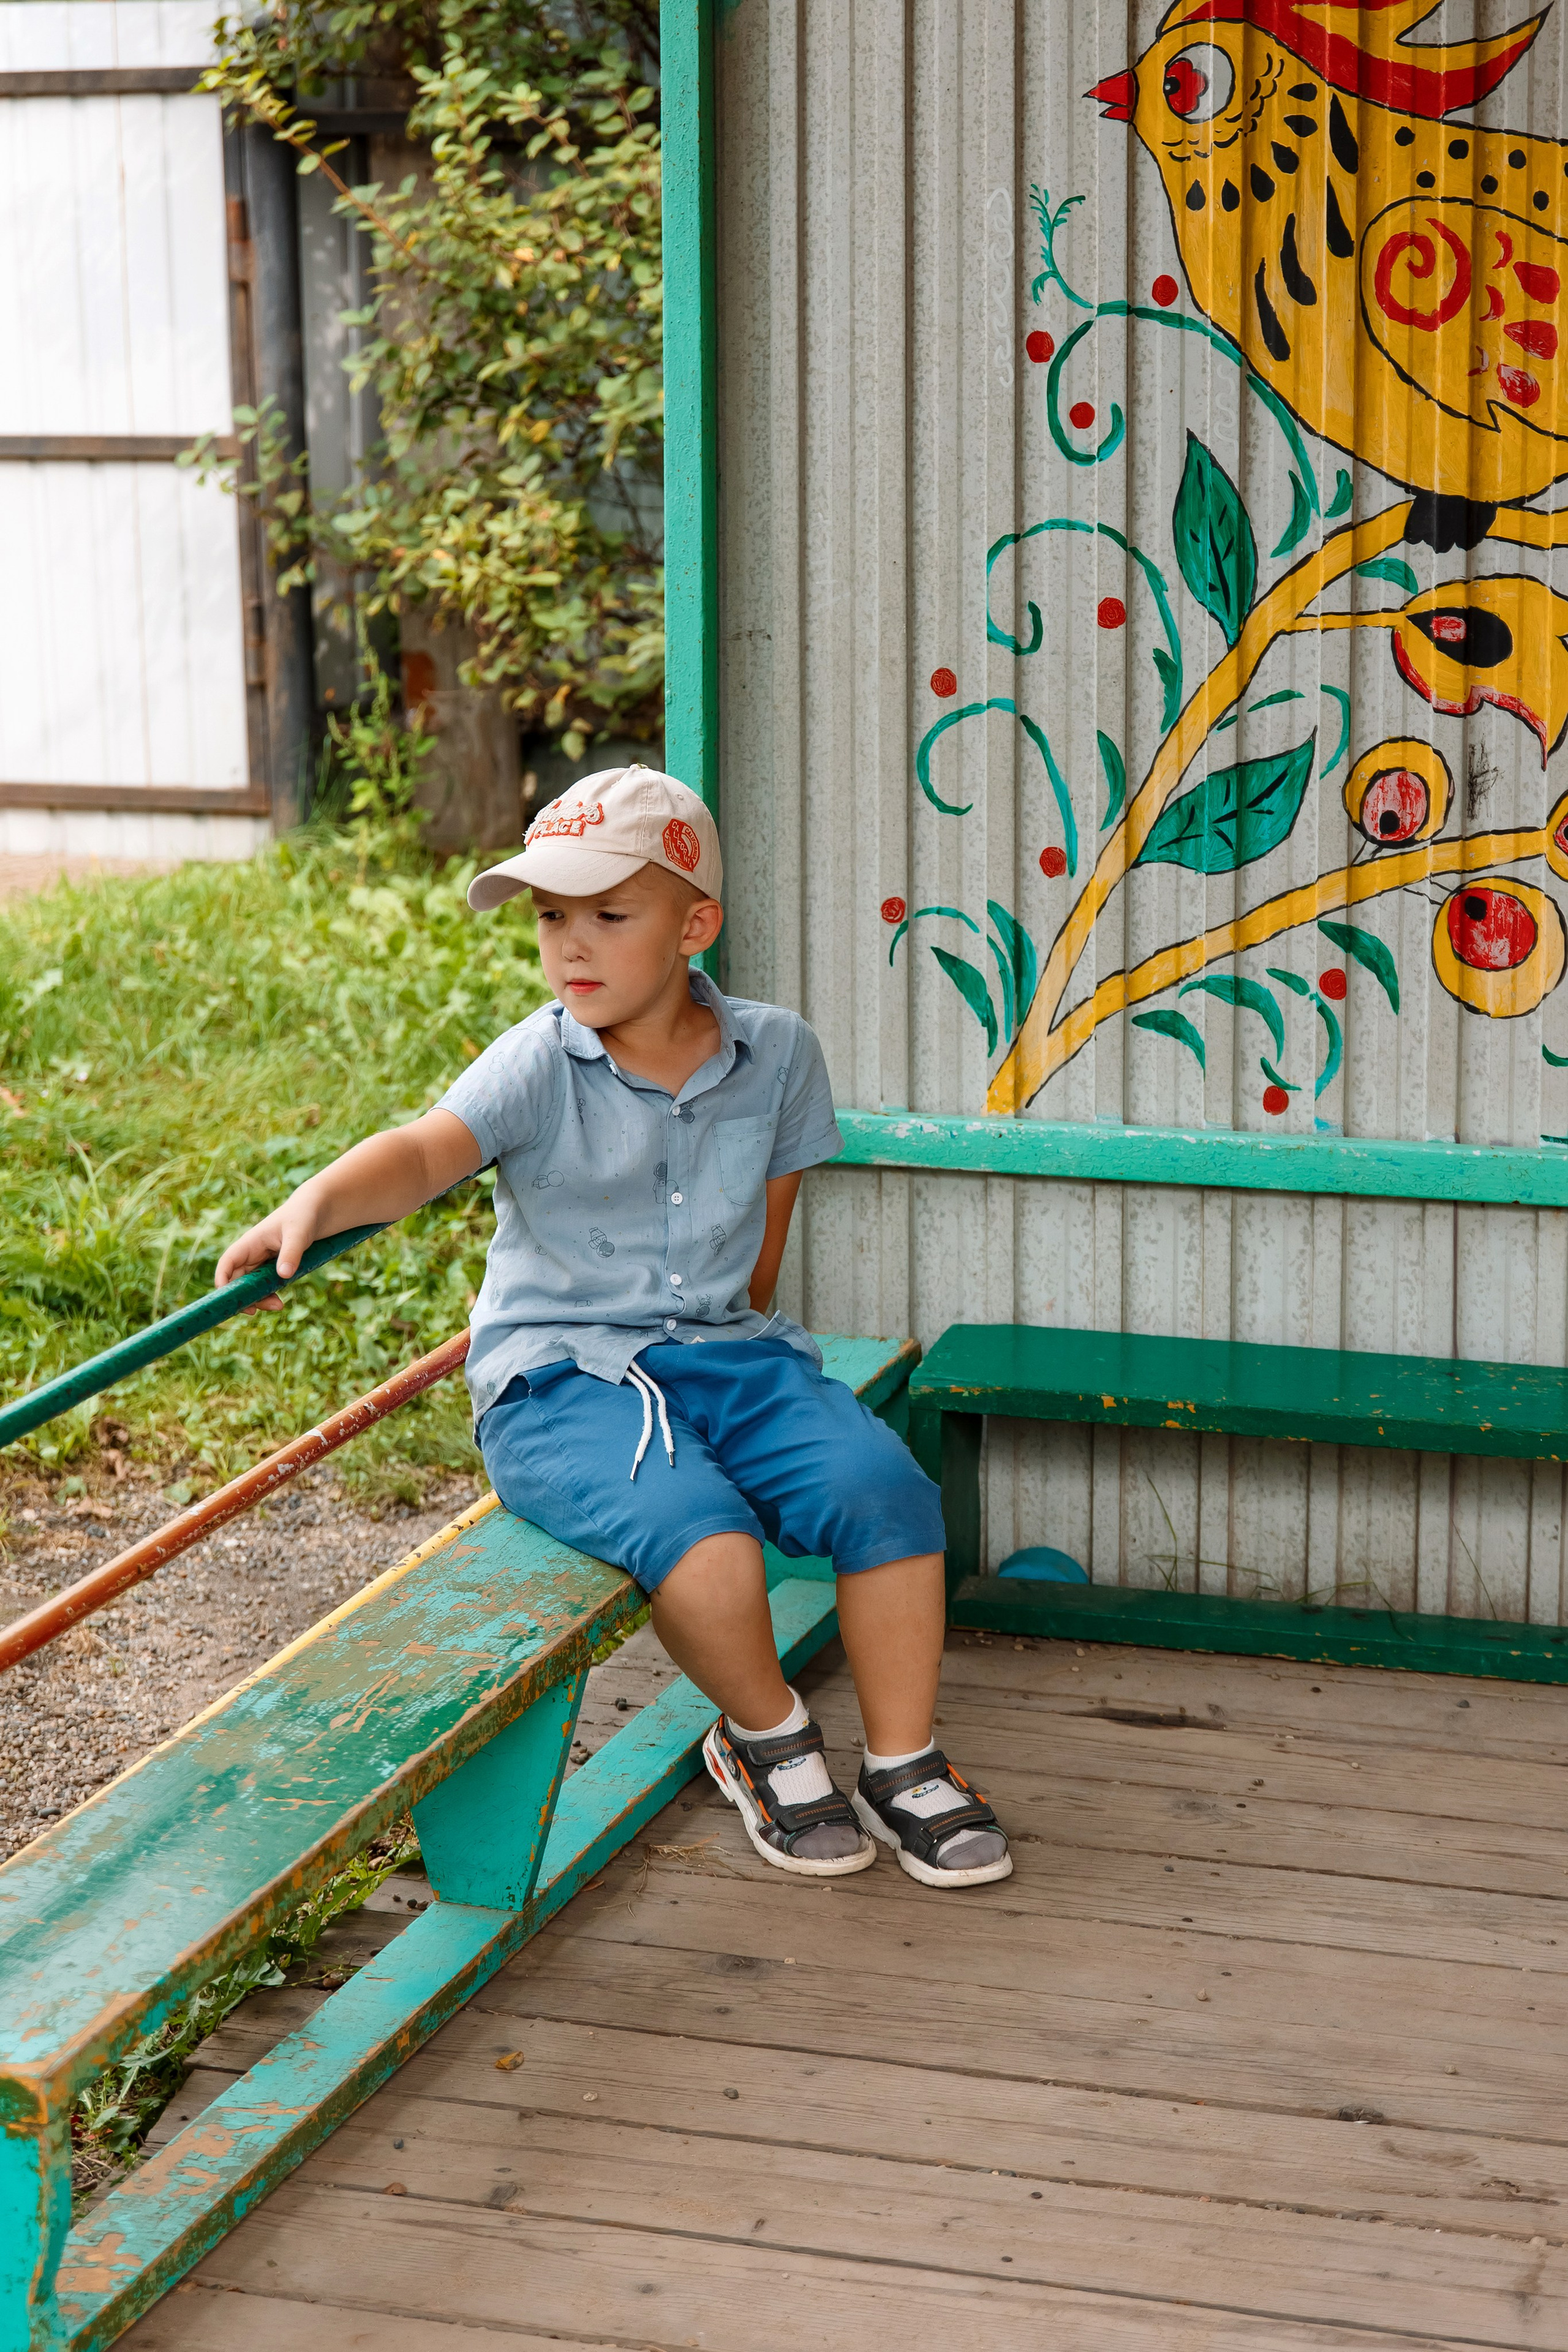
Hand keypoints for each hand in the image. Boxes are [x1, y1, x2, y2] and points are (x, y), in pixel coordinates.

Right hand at [215, 1192, 321, 1312]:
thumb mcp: (299, 1233)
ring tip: (278, 1306)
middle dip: (244, 1296)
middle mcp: (252, 1253)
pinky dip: (268, 1295)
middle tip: (256, 1311)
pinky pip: (264, 1286)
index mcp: (251, 1242)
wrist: (318, 1211)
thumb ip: (291, 1253)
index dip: (222, 1280)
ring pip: (250, 1286)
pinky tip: (279, 1302)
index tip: (228, 1299)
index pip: (228, 1262)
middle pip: (237, 1280)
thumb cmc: (304, 1216)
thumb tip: (284, 1275)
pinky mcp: (273, 1268)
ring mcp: (262, 1262)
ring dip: (258, 1298)